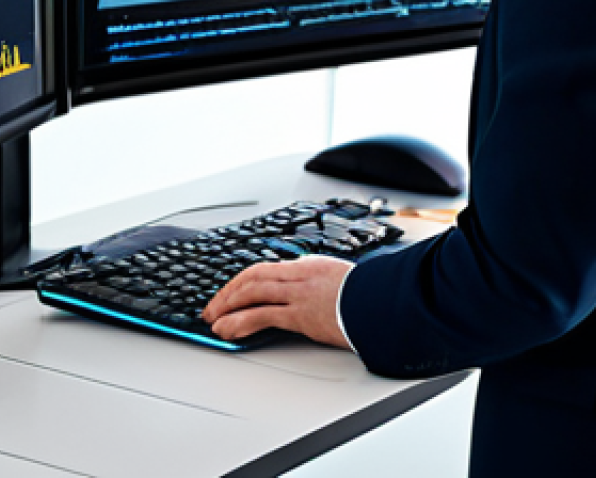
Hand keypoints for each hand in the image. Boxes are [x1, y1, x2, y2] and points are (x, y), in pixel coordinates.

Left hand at [201, 255, 354, 347]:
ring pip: (252, 292)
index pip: (266, 268)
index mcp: (309, 265)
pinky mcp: (300, 314)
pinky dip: (240, 322)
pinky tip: (228, 330)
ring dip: (227, 306)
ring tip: (213, 320)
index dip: (243, 280)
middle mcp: (300, 275)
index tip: (233, 292)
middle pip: (252, 277)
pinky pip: (261, 315)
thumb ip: (323, 285)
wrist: (382, 300)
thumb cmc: (369, 295)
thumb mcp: (342, 281)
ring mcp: (298, 294)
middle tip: (214, 306)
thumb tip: (316, 294)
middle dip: (228, 292)